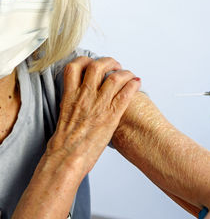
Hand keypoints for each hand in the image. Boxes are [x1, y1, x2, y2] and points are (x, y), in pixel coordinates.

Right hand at [46, 56, 140, 176]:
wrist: (67, 158)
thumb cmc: (64, 143)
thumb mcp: (63, 117)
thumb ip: (71, 106)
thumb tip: (75, 104)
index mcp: (69, 96)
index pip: (74, 68)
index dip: (85, 61)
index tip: (92, 63)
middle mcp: (84, 96)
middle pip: (97, 67)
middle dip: (108, 62)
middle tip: (115, 65)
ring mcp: (98, 105)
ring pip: (114, 78)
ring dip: (124, 73)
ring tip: (129, 74)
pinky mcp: (111, 115)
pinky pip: (125, 94)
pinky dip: (133, 85)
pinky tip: (137, 83)